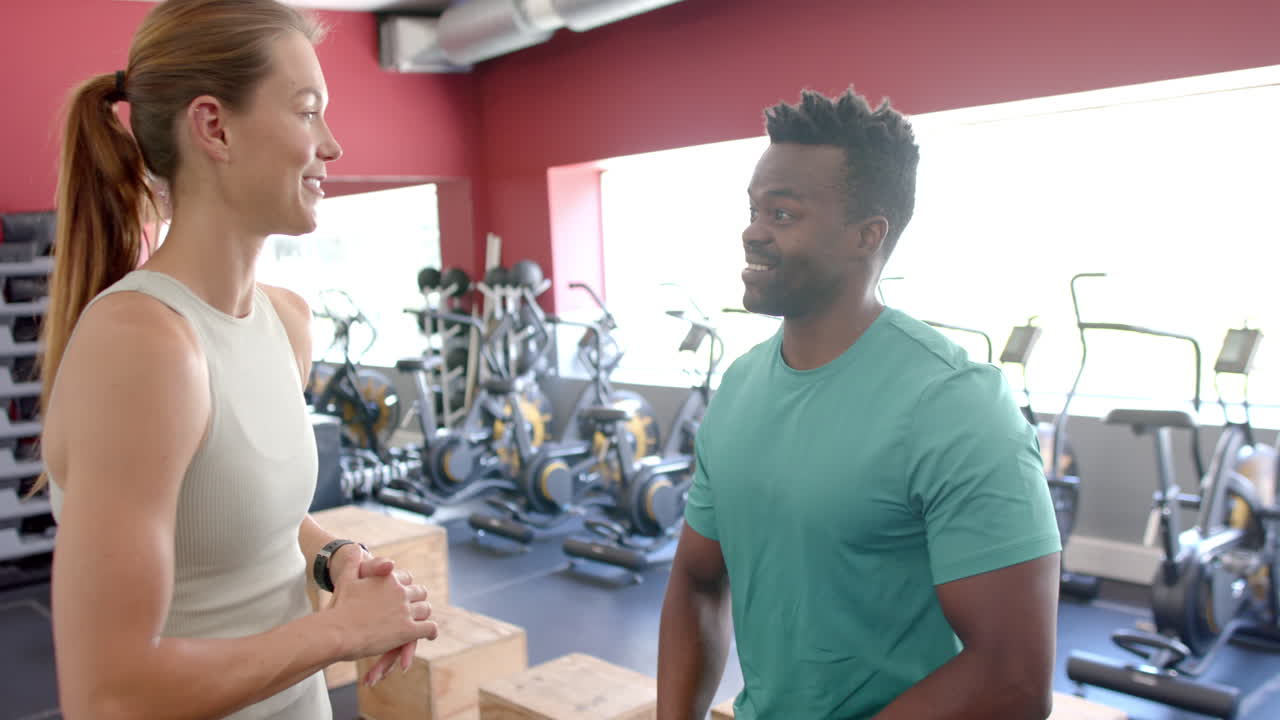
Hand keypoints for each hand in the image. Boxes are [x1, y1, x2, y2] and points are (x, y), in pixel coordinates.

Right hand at [327, 549, 436, 673]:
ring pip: (426, 609)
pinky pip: (429, 628)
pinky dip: (431, 632)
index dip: (405, 586)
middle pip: (419, 592)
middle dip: (417, 600)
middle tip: (414, 609)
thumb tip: (354, 547)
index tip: (403, 593)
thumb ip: (352, 562)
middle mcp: (400, 591)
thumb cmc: (339, 607)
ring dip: (424, 616)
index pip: (406, 577)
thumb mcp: (345, 579)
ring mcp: (405, 611)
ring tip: (421, 622)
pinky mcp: (408, 630)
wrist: (337, 632)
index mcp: (388, 578)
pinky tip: (430, 636)